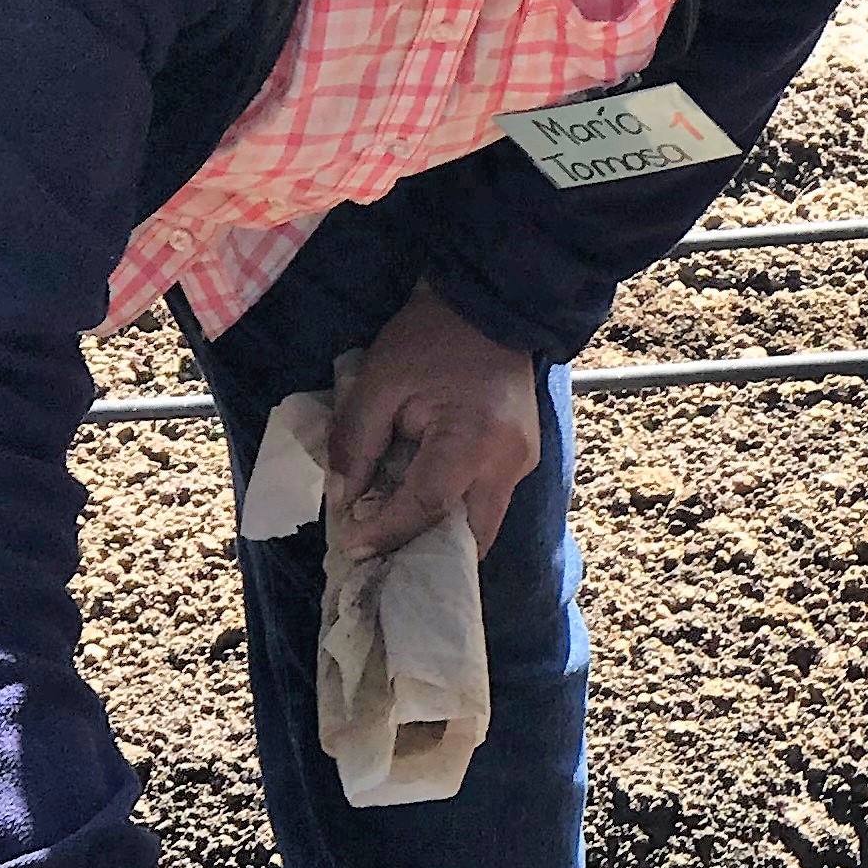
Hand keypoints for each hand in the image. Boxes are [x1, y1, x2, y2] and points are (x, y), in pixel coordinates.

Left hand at [328, 280, 540, 562]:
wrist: (488, 304)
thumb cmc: (430, 338)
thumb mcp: (379, 382)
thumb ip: (357, 442)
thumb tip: (343, 497)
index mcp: (473, 440)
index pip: (428, 506)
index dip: (387, 532)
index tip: (354, 549)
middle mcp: (509, 461)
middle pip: (472, 536)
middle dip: (429, 555)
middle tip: (386, 563)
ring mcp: (524, 461)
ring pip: (484, 524)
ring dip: (445, 538)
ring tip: (401, 541)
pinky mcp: (524, 455)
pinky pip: (489, 501)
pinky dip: (457, 513)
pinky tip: (424, 509)